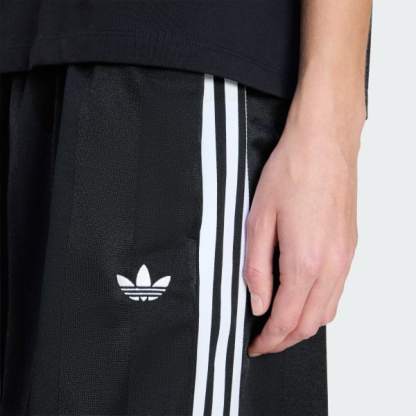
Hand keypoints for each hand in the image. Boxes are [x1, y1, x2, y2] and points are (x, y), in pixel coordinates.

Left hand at [245, 94, 364, 355]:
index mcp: (304, 262)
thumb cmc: (290, 174)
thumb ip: (257, 267)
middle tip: (264, 340)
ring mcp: (345, 257)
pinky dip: (318, 306)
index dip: (269, 340)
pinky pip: (337, 291)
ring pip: (327, 311)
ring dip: (303, 325)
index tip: (254, 346)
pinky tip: (301, 297)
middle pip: (310, 323)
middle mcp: (331, 266)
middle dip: (286, 340)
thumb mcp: (258, 220)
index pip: (286, 319)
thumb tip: (259, 304)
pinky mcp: (350, 247)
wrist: (324, 144)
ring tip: (279, 323)